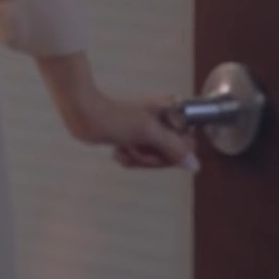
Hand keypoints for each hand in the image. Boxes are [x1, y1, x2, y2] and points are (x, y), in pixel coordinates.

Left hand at [68, 91, 200, 172]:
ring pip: (154, 158)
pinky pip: (140, 157)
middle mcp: (163, 121)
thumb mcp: (148, 132)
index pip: (187, 144)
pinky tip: (118, 150)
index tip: (158, 151)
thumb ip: (174, 148)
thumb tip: (195, 165)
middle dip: (151, 157)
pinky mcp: (134, 138)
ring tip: (124, 148)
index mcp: (171, 113)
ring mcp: (147, 130)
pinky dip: (129, 157)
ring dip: (137, 158)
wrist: (83, 114)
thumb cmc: (116, 118)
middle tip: (135, 149)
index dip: (174, 153)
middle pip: (170, 154)